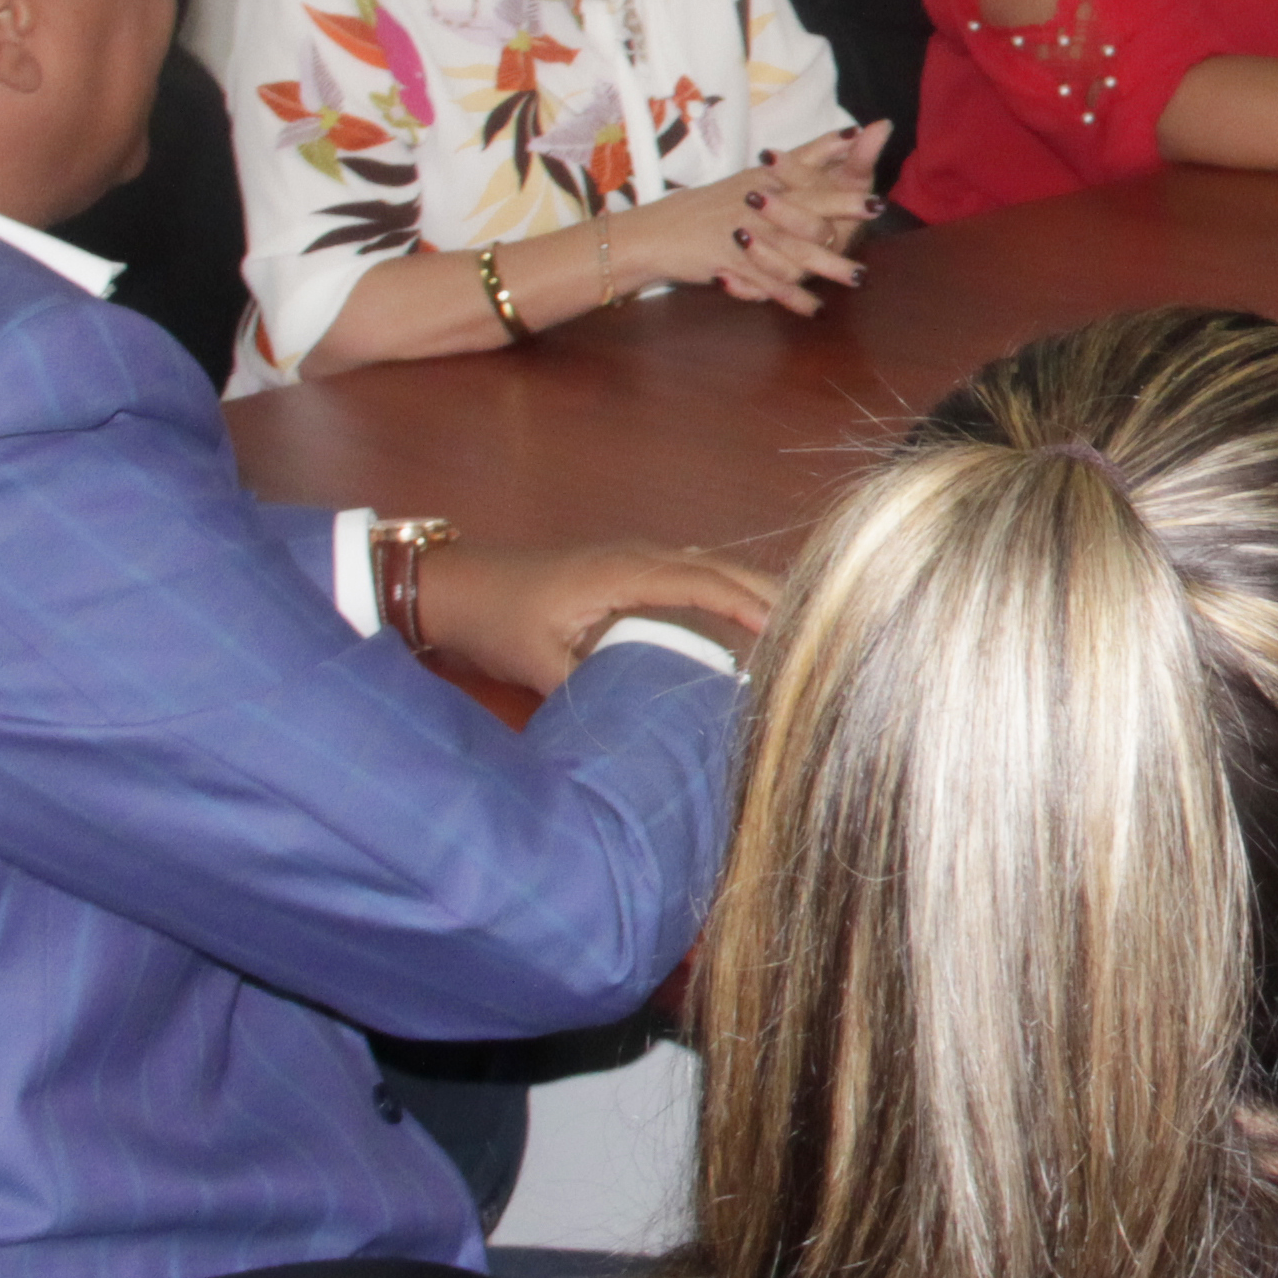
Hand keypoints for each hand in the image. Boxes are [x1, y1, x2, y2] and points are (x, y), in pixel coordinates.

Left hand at [425, 539, 780, 699]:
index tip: (790, 632)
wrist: (454, 586)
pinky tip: (747, 611)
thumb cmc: (496, 618)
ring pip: (711, 567)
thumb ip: (595, 685)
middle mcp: (636, 555)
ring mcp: (633, 557)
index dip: (749, 606)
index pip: (704, 583)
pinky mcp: (627, 567)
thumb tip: (645, 722)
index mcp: (622, 571)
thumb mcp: (540, 663)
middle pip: (720, 568)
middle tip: (823, 624)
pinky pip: (693, 572)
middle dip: (771, 594)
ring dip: (753, 590)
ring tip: (799, 622)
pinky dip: (727, 589)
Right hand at [623, 123, 884, 319]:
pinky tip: (815, 309)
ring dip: (827, 264)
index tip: (870, 167)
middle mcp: (756, 204)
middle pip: (804, 203)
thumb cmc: (714, 205)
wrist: (659, 233)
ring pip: (792, 249)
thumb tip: (850, 134)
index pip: (807, 173)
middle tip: (876, 209)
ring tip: (858, 276)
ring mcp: (743, 235)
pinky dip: (792, 298)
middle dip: (841, 206)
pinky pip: (767, 284)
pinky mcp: (730, 264)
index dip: (837, 169)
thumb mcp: (757, 177)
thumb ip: (806, 158)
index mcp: (765, 181)